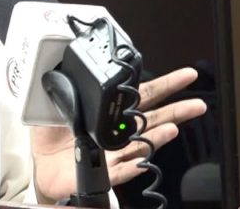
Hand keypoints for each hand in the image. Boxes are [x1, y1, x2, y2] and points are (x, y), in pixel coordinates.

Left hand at [31, 67, 207, 202]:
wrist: (42, 166)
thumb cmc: (52, 138)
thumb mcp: (57, 106)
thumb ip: (69, 89)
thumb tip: (71, 67)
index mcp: (109, 113)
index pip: (141, 95)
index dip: (164, 85)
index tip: (185, 76)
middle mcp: (118, 133)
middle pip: (153, 119)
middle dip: (176, 110)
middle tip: (197, 103)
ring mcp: (114, 153)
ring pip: (142, 145)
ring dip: (158, 137)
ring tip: (174, 127)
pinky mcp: (103, 172)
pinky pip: (122, 171)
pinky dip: (134, 166)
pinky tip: (144, 162)